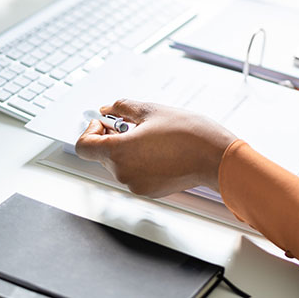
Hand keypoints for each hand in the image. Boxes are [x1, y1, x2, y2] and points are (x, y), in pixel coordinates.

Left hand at [75, 100, 237, 197]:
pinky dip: (140, 161)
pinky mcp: (149, 190)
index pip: (84, 146)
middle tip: (134, 123)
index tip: (106, 122)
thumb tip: (108, 109)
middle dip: (113, 137)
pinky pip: (134, 173)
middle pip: (102, 154)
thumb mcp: (151, 110)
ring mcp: (135, 185)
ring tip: (152, 136)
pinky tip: (159, 149)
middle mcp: (123, 173)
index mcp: (119, 151)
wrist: (215, 156)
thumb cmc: (188, 134)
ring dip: (127, 149)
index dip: (91, 130)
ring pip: (118, 164)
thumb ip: (122, 108)